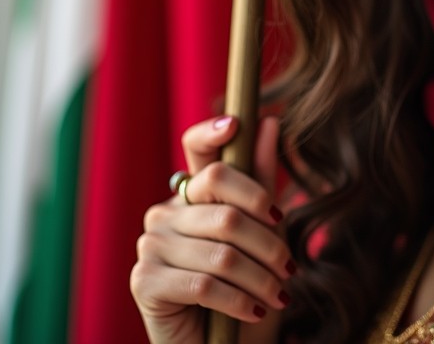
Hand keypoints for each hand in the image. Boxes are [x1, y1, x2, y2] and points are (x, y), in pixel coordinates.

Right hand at [130, 115, 292, 343]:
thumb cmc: (245, 286)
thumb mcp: (263, 232)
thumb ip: (261, 179)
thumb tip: (268, 121)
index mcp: (193, 194)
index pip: (196, 150)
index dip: (212, 134)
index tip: (236, 125)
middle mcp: (165, 212)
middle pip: (225, 208)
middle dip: (268, 241)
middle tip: (288, 266)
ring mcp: (151, 245)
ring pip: (221, 251)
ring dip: (261, 278)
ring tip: (279, 294)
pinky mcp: (145, 281)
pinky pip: (205, 282)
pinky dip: (239, 299)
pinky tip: (254, 311)